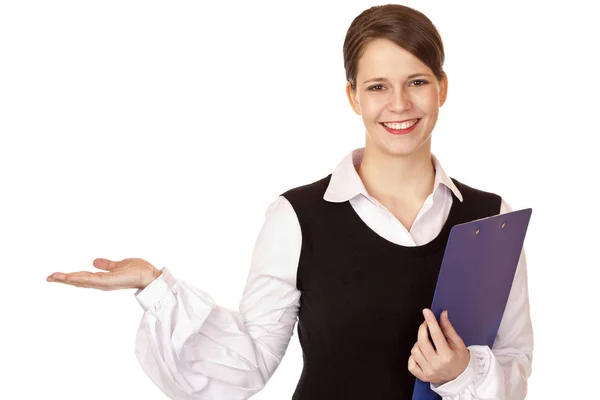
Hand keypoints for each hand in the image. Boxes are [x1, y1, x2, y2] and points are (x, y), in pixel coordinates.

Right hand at [46, 258, 161, 290]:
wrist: (150, 275)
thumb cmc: (138, 270)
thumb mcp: (119, 265)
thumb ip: (107, 264)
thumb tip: (94, 261)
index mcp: (103, 278)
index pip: (83, 278)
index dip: (70, 277)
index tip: (56, 275)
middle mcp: (101, 283)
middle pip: (79, 281)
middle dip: (63, 280)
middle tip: (48, 277)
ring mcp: (104, 283)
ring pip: (82, 281)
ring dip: (68, 279)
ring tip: (54, 277)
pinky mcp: (109, 282)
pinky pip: (91, 280)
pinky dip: (80, 278)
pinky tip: (70, 277)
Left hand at [408, 309, 469, 384]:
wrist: (461, 379)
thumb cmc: (461, 361)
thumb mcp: (458, 343)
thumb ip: (448, 328)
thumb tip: (442, 314)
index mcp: (447, 356)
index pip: (436, 334)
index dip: (430, 321)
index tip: (426, 312)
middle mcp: (436, 364)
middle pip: (422, 341)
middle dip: (422, 329)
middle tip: (426, 324)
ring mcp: (428, 371)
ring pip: (415, 351)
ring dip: (418, 343)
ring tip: (426, 342)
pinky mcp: (423, 376)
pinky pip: (411, 364)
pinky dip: (413, 356)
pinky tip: (421, 353)